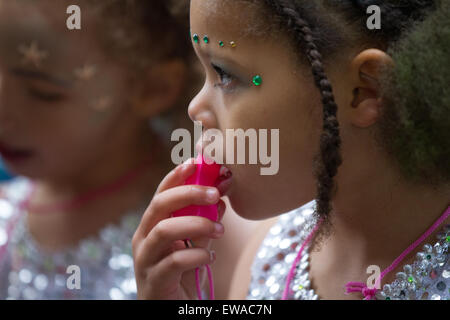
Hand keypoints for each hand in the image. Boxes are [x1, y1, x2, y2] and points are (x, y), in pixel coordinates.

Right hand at [132, 159, 225, 299]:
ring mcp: (146, 259)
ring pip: (164, 230)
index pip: (161, 193)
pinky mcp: (154, 281)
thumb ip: (205, 221)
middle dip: (188, 194)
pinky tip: (209, 255)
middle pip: (159, 205)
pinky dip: (197, 254)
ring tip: (220, 229)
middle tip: (215, 193)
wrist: (171, 309)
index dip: (176, 176)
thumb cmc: (182, 274)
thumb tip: (222, 197)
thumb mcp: (196, 243)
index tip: (196, 162)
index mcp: (152, 225)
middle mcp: (144, 238)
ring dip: (196, 224)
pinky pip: (175, 261)